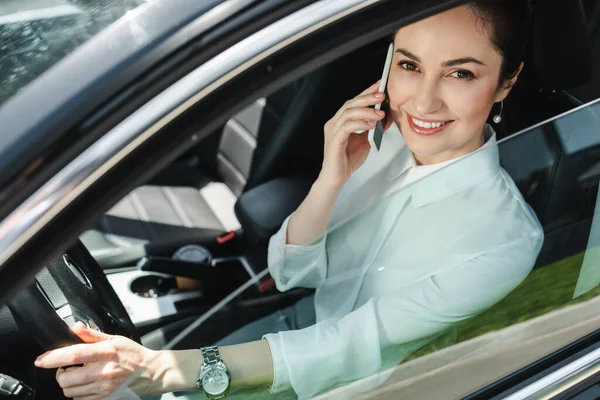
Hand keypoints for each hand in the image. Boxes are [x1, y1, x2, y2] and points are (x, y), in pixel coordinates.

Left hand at [35, 322, 161, 398]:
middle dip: (61, 374)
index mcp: (106, 352)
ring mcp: (104, 388)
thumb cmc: (134, 355)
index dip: (53, 358)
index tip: (41, 360)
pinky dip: (79, 392)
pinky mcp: (105, 398)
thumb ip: (93, 335)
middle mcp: (104, 371)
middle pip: (66, 379)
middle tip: (68, 368)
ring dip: (69, 384)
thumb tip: (76, 327)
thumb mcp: (116, 339)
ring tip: (80, 376)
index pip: (74, 355)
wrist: (152, 373)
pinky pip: (81, 399)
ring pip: (71, 391)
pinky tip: (88, 384)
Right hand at [320, 81, 387, 187]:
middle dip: (367, 97)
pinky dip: (360, 124)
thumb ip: (373, 128)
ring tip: (380, 113)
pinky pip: (347, 128)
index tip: (380, 85)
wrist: (337, 178)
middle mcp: (334, 123)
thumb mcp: (366, 141)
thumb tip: (388, 116)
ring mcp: (333, 131)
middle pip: (350, 103)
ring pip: (348, 113)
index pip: (354, 102)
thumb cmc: (347, 160)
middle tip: (382, 94)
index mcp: (340, 121)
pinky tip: (371, 124)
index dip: (367, 92)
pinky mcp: (334, 141)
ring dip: (366, 111)